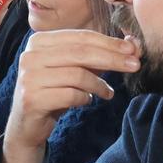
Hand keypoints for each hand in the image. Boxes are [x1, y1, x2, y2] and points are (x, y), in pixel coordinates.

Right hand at [1, 30, 138, 162]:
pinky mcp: (32, 99)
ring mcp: (29, 77)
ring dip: (99, 84)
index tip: (132, 49)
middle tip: (135, 65)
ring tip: (107, 93)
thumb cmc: (54, 93)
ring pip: (78, 75)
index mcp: (39, 41)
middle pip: (81, 52)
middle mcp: (30, 56)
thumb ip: (97, 56)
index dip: (109, 42)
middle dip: (112, 58)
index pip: (81, 37)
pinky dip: (86, 98)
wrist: (27, 125)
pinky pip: (71, 95)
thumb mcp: (74, 70)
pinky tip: (88, 101)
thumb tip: (132, 45)